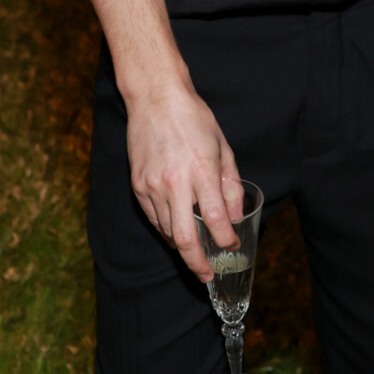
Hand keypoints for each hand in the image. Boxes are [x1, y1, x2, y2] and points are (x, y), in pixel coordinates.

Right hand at [124, 77, 244, 278]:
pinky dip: (166, 231)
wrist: (155, 98)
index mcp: (201, 171)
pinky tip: (177, 233)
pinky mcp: (138, 185)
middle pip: (185, 238)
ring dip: (183, 248)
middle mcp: (174, 183)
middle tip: (208, 275)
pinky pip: (153, 218)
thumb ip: (230, 185)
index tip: (232, 245)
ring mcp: (152, 186)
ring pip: (167, 232)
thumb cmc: (193, 119)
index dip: (226, 239)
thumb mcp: (222, 147)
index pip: (215, 219)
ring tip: (195, 254)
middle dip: (198, 264)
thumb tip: (235, 216)